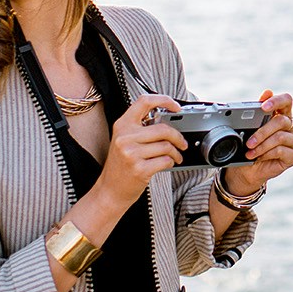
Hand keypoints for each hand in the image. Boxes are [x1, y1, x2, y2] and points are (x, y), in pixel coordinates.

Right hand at [98, 95, 187, 210]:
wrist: (110, 191)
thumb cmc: (120, 165)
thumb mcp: (124, 141)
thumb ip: (140, 128)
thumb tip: (168, 121)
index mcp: (122, 125)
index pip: (144, 101)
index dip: (163, 100)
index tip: (176, 107)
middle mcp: (125, 137)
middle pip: (162, 129)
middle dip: (178, 137)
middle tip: (182, 143)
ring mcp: (131, 154)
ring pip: (166, 146)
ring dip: (176, 153)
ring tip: (176, 156)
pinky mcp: (139, 169)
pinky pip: (165, 160)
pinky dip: (171, 162)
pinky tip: (167, 164)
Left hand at [225, 89, 292, 194]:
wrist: (247, 169)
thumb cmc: (250, 146)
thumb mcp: (249, 127)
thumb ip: (258, 110)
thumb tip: (267, 91)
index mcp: (282, 114)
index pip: (287, 100)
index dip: (277, 101)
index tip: (264, 106)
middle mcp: (291, 126)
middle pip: (281, 121)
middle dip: (262, 131)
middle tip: (249, 141)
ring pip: (280, 137)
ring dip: (262, 145)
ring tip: (250, 151)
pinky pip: (281, 151)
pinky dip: (266, 154)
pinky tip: (258, 157)